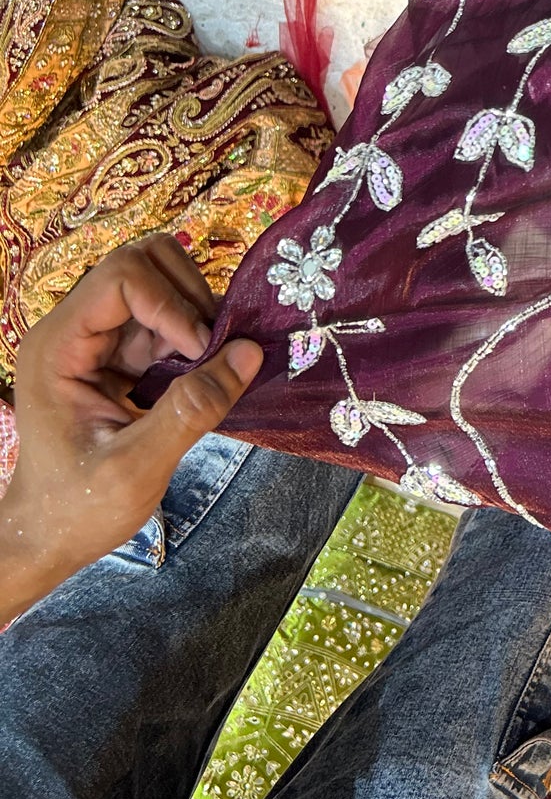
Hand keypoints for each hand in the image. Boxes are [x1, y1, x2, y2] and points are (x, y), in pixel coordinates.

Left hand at [0, 237, 261, 621]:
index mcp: (58, 346)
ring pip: (161, 284)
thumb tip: (250, 352)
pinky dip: (198, 337)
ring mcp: (100, 341)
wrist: (51, 537)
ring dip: (197, 314)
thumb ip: (191, 410)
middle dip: (188, 296)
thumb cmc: (79, 509)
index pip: (121, 276)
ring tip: (213, 364)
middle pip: (141, 261)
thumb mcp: (136, 468)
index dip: (170, 303)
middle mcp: (75, 330)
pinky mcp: (123, 356)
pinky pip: (170, 320)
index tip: (198, 353)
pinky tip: (207, 374)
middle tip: (212, 350)